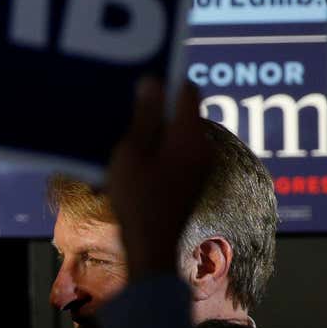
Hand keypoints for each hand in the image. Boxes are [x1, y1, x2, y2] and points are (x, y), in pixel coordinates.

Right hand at [107, 78, 211, 281]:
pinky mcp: (190, 180)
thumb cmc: (137, 200)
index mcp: (190, 137)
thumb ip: (144, 116)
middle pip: (183, 112)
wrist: (151, 247)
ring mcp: (199, 166)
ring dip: (154, 130)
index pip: (187, 91)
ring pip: (178, 133)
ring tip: (124, 139)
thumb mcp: (131, 152)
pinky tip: (132, 161)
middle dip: (156, 107)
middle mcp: (202, 149)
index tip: (140, 81)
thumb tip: (153, 82)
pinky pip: (176, 151)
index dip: (165, 80)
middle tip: (125, 110)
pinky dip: (157, 148)